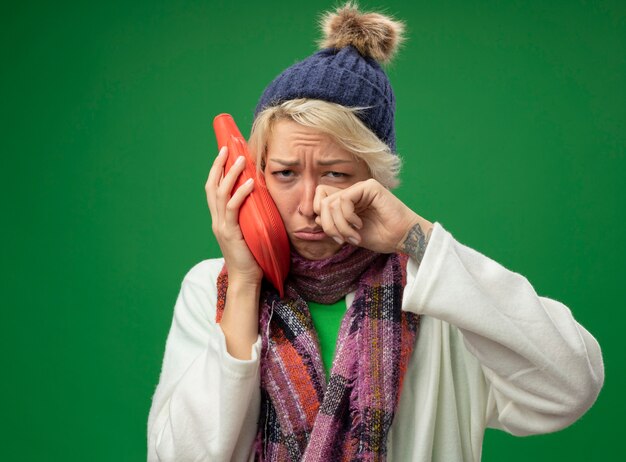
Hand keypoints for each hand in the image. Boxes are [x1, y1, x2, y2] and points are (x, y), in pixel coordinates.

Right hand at [205, 147, 262, 283]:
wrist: (246, 278)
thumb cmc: (252, 255)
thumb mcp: (249, 229)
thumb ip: (249, 215)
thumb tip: (262, 197)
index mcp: (219, 218)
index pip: (213, 189)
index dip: (216, 170)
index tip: (224, 154)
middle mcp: (217, 220)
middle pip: (212, 186)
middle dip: (219, 165)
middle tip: (227, 148)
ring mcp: (221, 226)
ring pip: (221, 193)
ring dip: (230, 174)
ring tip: (241, 159)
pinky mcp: (230, 233)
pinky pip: (233, 209)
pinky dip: (240, 194)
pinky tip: (249, 184)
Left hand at [313, 178, 431, 253]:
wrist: (402, 238)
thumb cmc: (380, 237)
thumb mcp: (348, 234)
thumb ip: (333, 225)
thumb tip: (316, 218)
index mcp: (347, 203)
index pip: (320, 201)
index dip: (321, 219)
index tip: (335, 237)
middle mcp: (352, 193)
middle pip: (323, 202)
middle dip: (329, 225)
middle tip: (341, 239)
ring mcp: (360, 188)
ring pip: (331, 202)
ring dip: (339, 225)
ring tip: (353, 236)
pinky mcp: (369, 186)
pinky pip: (344, 198)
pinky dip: (347, 216)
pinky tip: (359, 225)